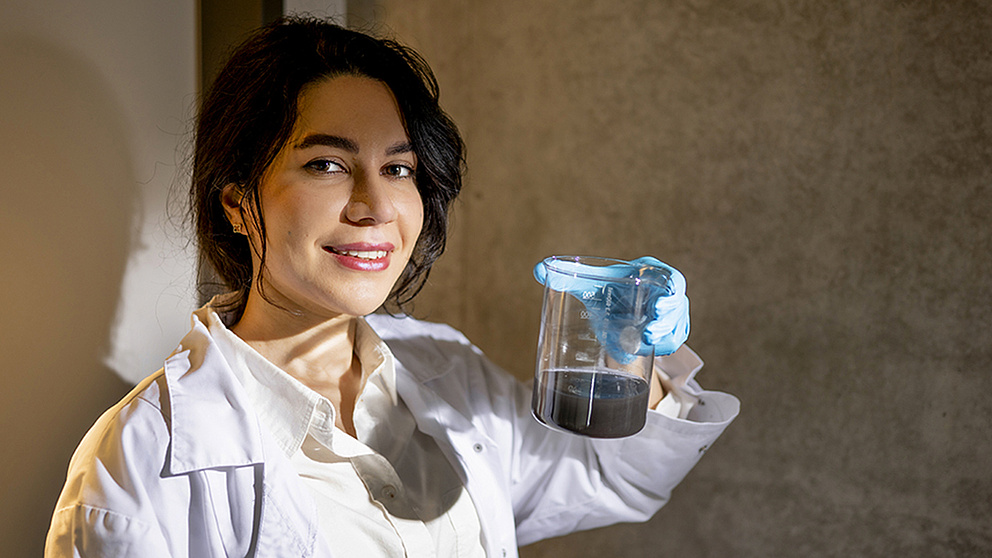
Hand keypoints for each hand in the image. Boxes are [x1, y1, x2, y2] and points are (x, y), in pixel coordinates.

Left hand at [534, 256, 689, 358]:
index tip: (658, 306)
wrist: (614, 309)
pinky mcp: (668, 332)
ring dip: (666, 337)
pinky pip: (674, 341)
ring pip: (678, 326)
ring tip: (647, 343)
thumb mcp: (590, 285)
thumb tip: (538, 269)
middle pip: (678, 306)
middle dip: (667, 321)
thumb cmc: (607, 291)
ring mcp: (669, 314)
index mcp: (650, 274)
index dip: (670, 293)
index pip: (671, 280)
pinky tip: (649, 349)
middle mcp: (664, 293)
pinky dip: (665, 346)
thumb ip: (567, 277)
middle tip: (649, 335)